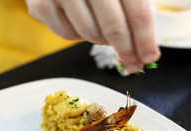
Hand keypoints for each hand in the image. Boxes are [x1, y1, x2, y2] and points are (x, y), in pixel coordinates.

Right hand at [25, 0, 159, 72]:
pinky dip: (78, 35)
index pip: (138, 14)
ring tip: (103, 29)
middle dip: (127, 52)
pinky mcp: (40, 4)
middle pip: (115, 29)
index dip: (146, 41)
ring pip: (91, 35)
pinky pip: (67, 35)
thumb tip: (145, 47)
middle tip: (133, 64)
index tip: (150, 58)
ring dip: (102, 40)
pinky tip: (80, 21)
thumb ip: (134, 7)